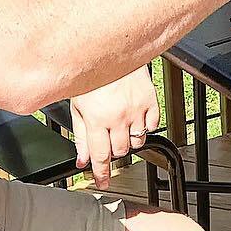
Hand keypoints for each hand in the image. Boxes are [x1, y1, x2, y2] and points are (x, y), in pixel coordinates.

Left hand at [70, 65, 161, 188]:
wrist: (109, 48)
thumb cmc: (90, 74)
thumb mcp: (77, 106)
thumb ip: (80, 136)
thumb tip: (82, 160)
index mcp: (97, 119)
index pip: (100, 156)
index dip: (102, 174)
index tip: (103, 183)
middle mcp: (119, 116)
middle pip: (120, 152)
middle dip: (113, 152)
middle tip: (107, 143)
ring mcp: (137, 109)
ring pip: (137, 141)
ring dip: (128, 141)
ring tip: (120, 128)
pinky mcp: (151, 100)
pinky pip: (152, 125)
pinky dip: (144, 127)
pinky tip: (134, 119)